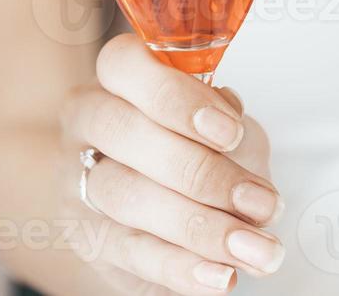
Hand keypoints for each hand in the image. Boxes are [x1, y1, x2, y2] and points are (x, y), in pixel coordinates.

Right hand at [60, 33, 284, 295]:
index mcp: (115, 80)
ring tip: (257, 248)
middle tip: (260, 201)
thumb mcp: (217, 123)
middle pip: (125, 133)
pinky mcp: (88, 239)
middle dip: (202, 171)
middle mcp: (87, 124)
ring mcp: (79, 182)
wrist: (150, 207)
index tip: (229, 131)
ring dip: (202, 227)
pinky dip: (182, 267)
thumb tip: (238, 142)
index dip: (175, 96)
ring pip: (128, 198)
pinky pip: (132, 253)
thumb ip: (225, 120)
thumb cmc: (188, 148)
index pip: (123, 64)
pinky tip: (221, 274)